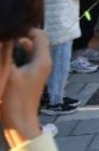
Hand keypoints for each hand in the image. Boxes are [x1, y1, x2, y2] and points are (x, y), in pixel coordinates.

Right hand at [1, 30, 50, 147]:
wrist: (19, 123)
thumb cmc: (14, 99)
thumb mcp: (7, 73)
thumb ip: (5, 55)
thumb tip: (4, 39)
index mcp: (42, 60)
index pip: (40, 35)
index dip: (27, 29)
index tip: (11, 27)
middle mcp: (43, 63)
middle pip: (36, 42)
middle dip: (21, 35)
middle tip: (6, 33)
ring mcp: (38, 71)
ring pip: (31, 51)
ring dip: (19, 45)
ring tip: (4, 41)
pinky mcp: (32, 78)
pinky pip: (27, 60)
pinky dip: (18, 54)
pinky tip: (5, 56)